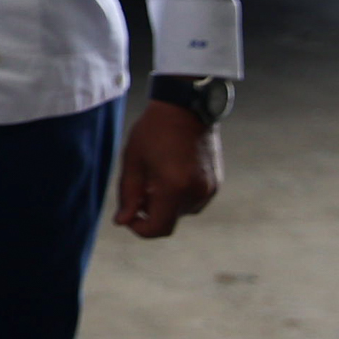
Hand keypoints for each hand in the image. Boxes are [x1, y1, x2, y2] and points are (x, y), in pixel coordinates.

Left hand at [114, 99, 223, 237]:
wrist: (186, 108)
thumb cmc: (153, 132)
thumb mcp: (133, 161)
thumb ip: (128, 194)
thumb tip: (122, 222)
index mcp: (174, 188)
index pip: (159, 228)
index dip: (140, 229)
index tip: (128, 217)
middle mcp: (196, 193)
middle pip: (169, 219)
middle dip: (150, 211)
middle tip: (139, 184)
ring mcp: (209, 189)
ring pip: (181, 211)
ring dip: (165, 202)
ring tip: (154, 174)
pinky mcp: (215, 184)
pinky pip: (193, 201)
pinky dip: (178, 195)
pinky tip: (169, 171)